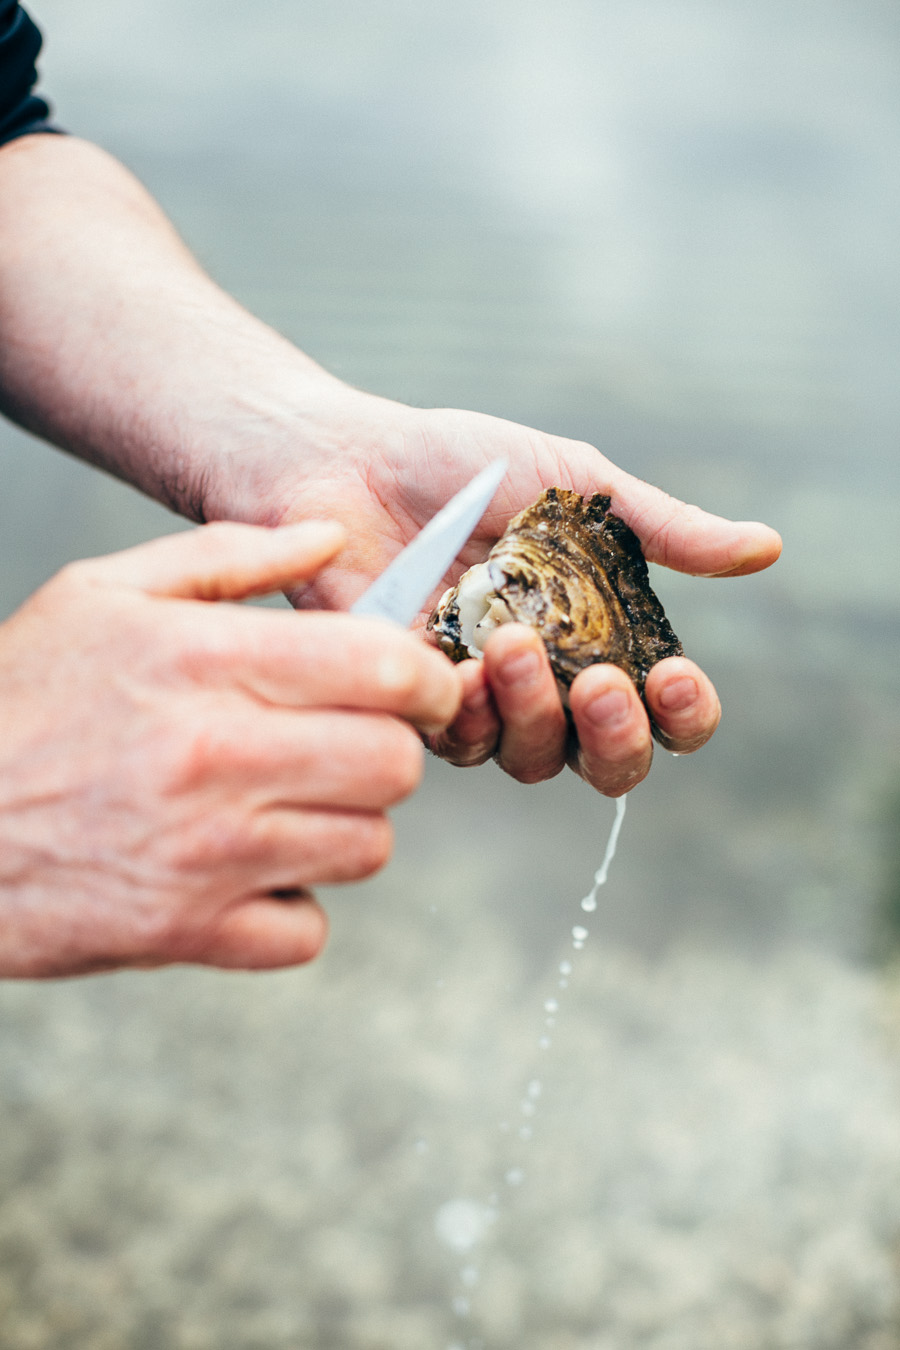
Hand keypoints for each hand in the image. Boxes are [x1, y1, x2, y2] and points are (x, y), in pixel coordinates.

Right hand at [0, 521, 460, 977]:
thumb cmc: (19, 702)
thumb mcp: (102, 595)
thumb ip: (229, 556)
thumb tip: (329, 537)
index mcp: (204, 661)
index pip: (384, 668)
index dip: (423, 678)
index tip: (413, 687)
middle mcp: (218, 756)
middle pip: (395, 764)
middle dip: (385, 752)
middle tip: (344, 746)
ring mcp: (208, 855)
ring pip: (366, 848)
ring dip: (342, 827)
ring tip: (286, 806)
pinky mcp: (188, 933)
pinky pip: (305, 930)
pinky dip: (288, 907)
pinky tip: (246, 872)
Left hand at [207, 391, 780, 794]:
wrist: (345, 457)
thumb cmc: (459, 464)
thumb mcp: (574, 485)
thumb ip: (662, 527)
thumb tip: (768, 548)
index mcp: (596, 635)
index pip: (662, 710)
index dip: (683, 713)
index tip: (676, 673)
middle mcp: (545, 683)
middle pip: (606, 763)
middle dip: (617, 738)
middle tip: (603, 684)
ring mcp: (477, 700)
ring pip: (530, 761)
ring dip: (536, 714)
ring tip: (514, 642)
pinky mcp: (410, 704)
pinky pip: (453, 743)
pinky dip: (468, 714)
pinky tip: (462, 667)